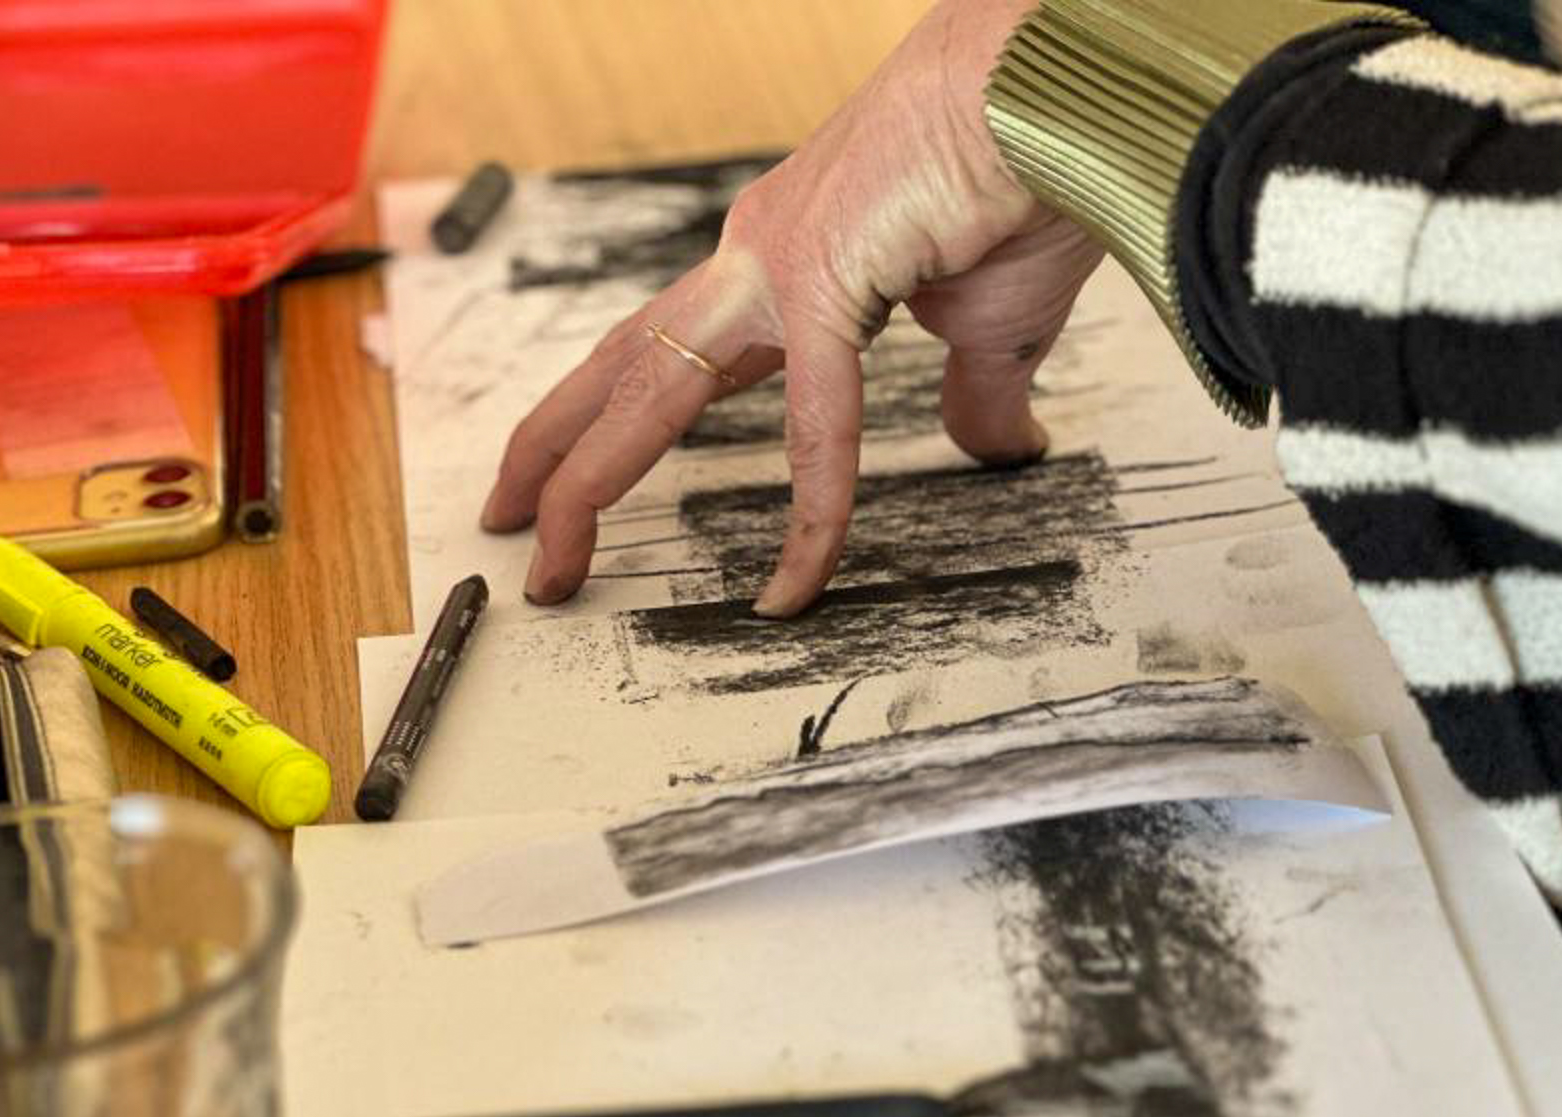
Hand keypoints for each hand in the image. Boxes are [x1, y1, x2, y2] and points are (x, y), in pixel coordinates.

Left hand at [481, 0, 1103, 616]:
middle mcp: (752, 259)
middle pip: (618, 369)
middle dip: (551, 452)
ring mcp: (773, 264)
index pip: (669, 358)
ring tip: (548, 562)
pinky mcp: (825, 279)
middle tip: (505, 523)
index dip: (621, 425)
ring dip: (587, 481)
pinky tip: (794, 585)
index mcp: (780, 261)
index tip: (599, 485)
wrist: (1055, 86)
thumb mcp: (988, 324)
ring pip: (647, 390)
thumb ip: (973, 395)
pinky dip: (809, 518)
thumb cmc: (1023, 177)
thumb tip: (997, 447)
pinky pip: (812, 429)